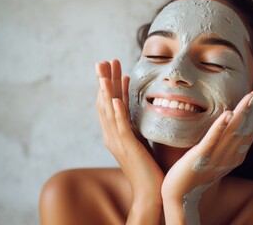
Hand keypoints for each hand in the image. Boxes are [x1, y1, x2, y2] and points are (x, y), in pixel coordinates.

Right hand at [96, 60, 163, 223]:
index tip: (112, 67)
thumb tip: (134, 109)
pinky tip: (116, 100)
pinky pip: (120, 128)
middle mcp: (112, 135)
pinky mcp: (127, 148)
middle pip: (105, 103)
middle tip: (102, 61)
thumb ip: (133, 124)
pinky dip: (117, 113)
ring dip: (106, 91)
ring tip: (105, 72)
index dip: (109, 85)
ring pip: (108, 112)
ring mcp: (118, 142)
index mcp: (115, 132)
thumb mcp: (139, 139)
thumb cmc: (146, 165)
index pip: (110, 104)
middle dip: (104, 81)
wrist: (149, 191)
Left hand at [161, 89, 252, 223]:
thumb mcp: (214, 158)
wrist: (179, 197)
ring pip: (233, 132)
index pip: (249, 133)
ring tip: (251, 97)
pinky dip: (220, 127)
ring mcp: (215, 157)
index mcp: (233, 157)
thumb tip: (228, 127)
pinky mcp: (200, 157)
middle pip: (245, 130)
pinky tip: (227, 114)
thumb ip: (222, 144)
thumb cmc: (193, 174)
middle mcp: (229, 157)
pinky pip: (212, 141)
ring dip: (243, 113)